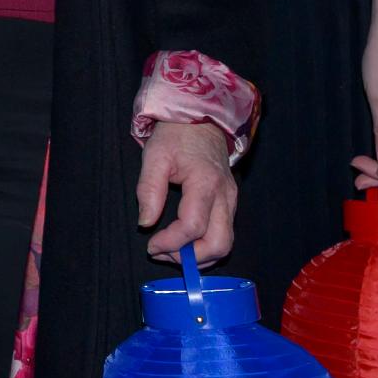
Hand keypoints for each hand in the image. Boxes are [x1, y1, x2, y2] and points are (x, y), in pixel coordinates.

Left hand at [138, 118, 237, 268]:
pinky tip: (185, 243)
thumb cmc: (176, 135)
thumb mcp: (154, 156)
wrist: (201, 119)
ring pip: (226, 244)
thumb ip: (149, 191)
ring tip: (172, 251)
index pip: (193, 227)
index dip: (171, 243)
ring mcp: (231, 200)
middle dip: (191, 258)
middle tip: (163, 253)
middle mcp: (225, 195)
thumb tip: (145, 224)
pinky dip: (206, 246)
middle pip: (219, 244)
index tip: (151, 245)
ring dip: (200, 256)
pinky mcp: (231, 203)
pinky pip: (224, 234)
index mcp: (205, 183)